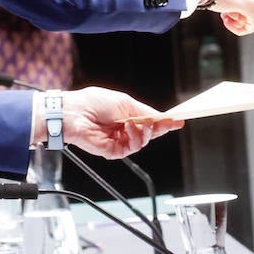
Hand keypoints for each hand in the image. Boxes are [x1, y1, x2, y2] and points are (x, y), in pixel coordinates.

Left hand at [62, 87, 182, 158]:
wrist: (75, 113)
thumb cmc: (94, 102)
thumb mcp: (125, 102)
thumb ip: (144, 112)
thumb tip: (161, 116)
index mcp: (126, 115)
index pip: (149, 121)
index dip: (164, 122)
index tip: (178, 120)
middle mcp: (124, 129)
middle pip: (149, 133)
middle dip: (159, 128)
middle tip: (167, 123)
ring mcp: (119, 141)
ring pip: (143, 142)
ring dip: (145, 132)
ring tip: (136, 123)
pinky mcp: (113, 151)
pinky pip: (131, 148)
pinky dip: (134, 137)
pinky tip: (128, 128)